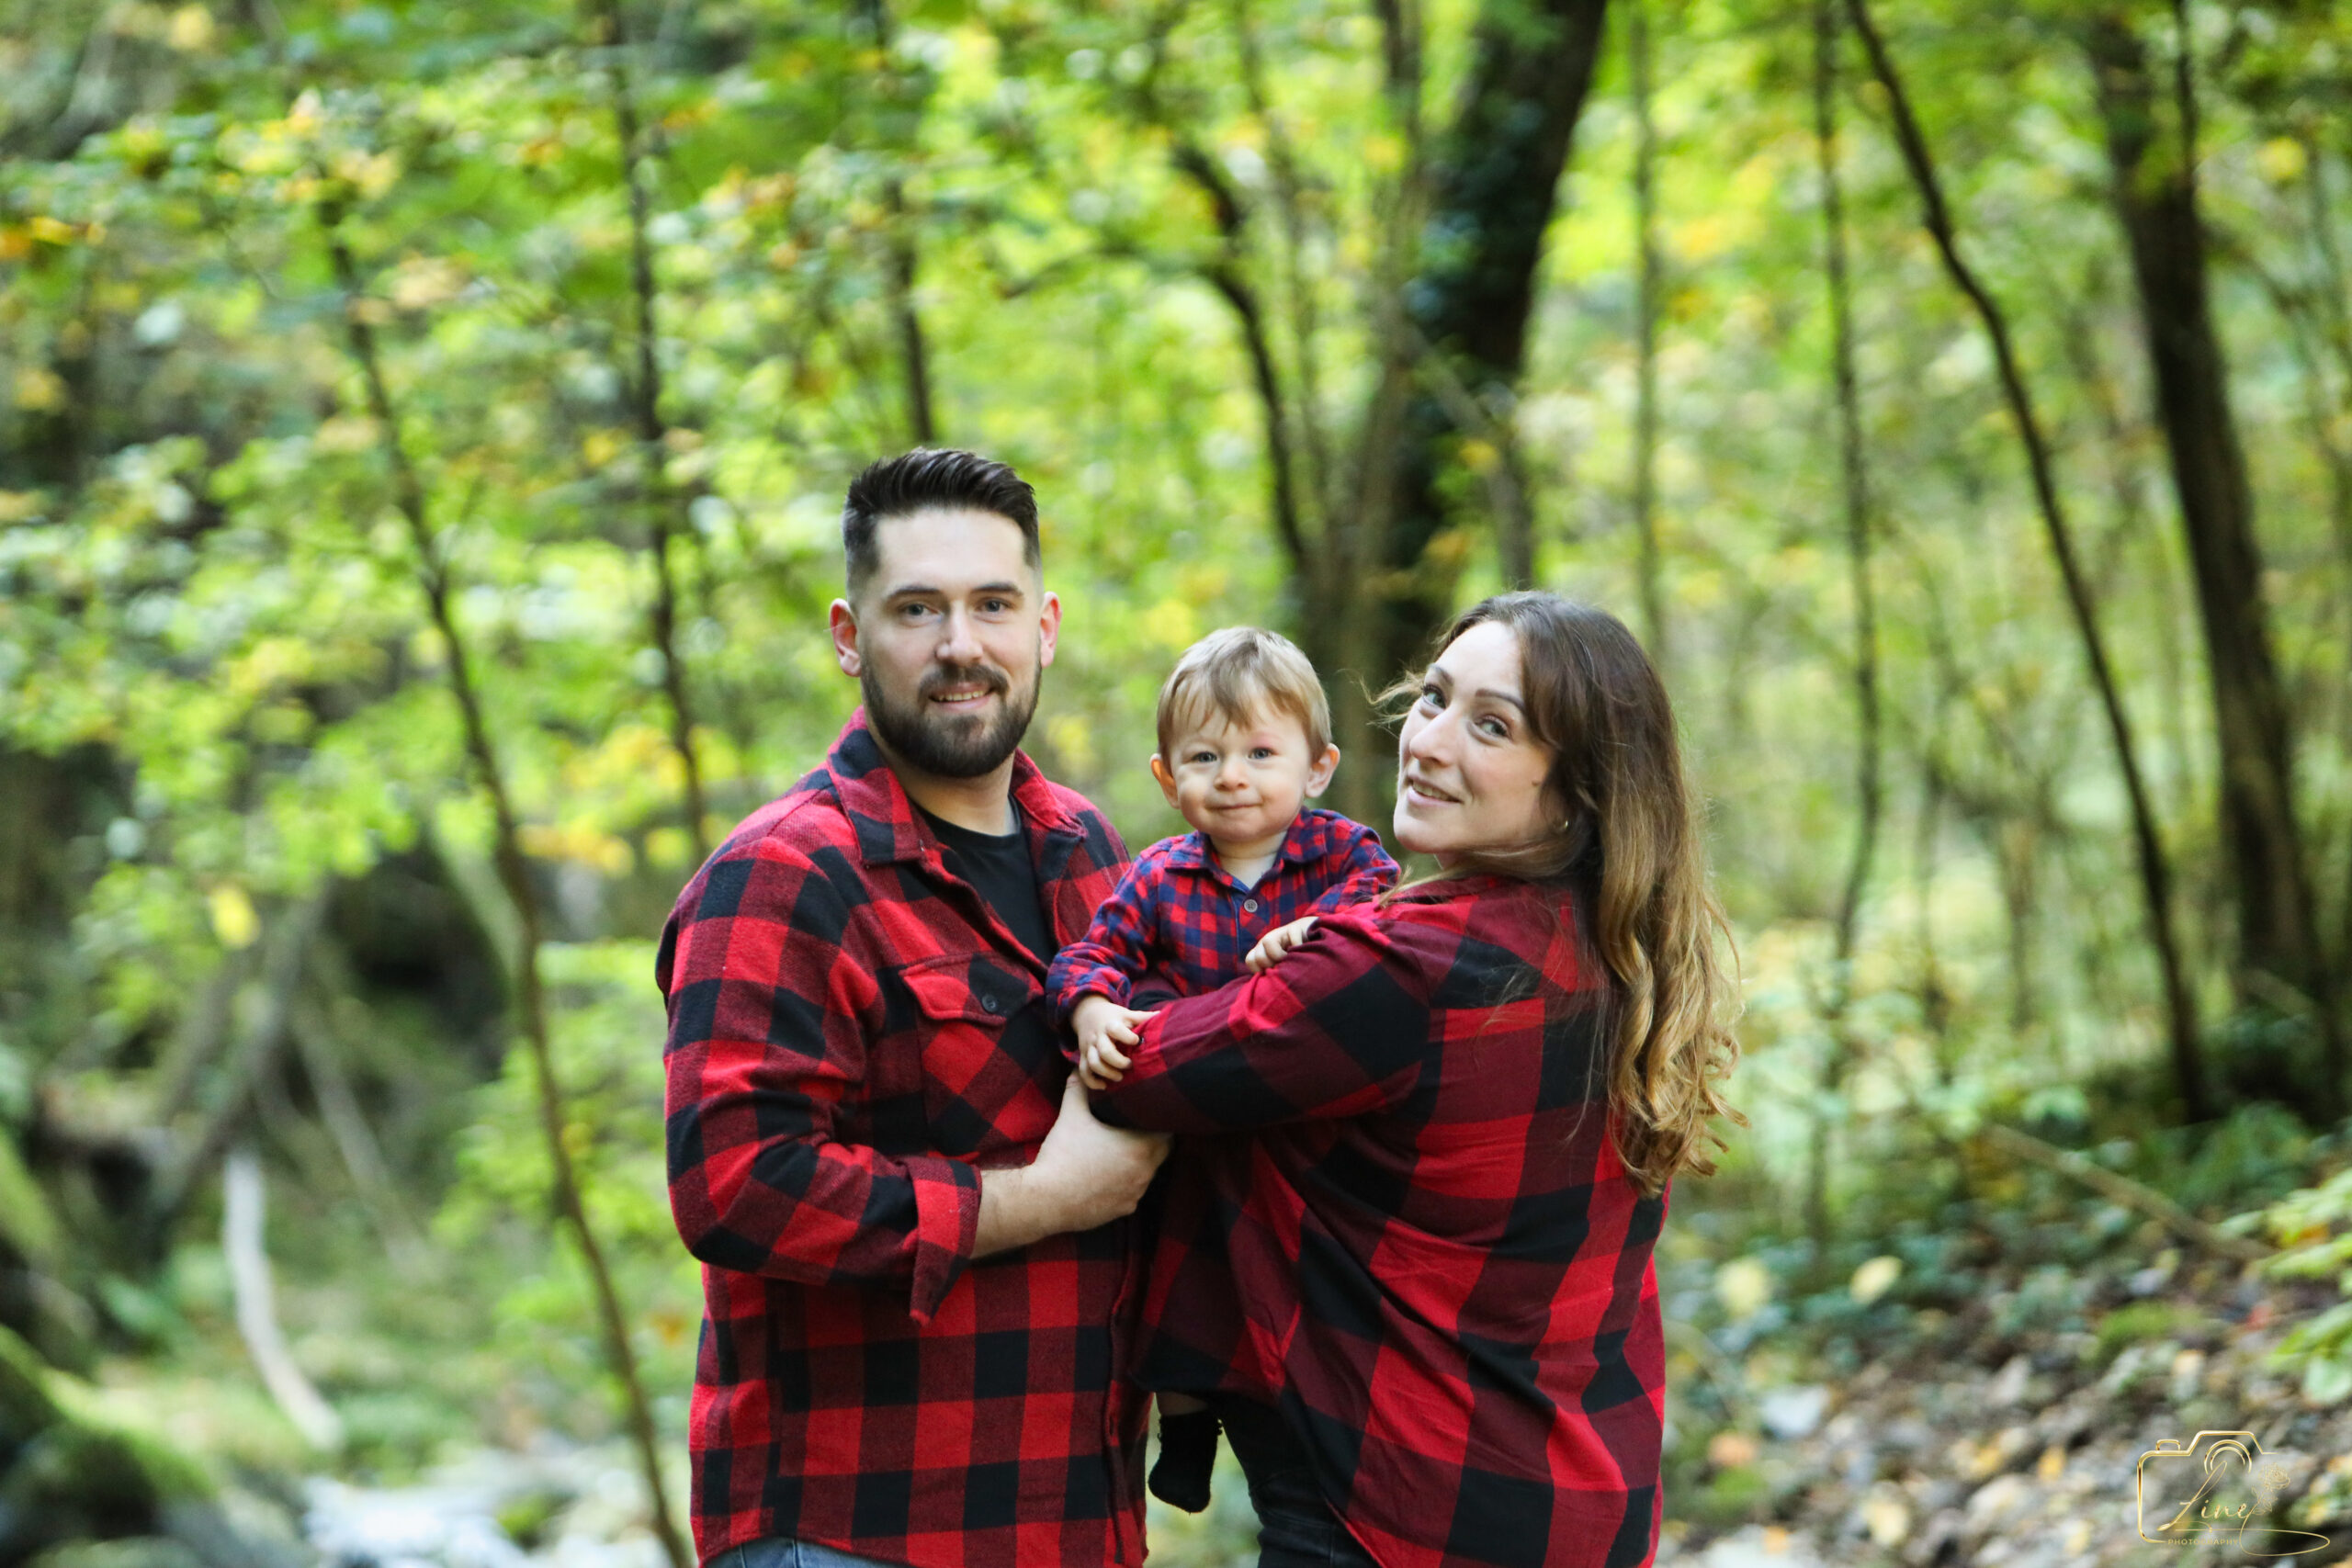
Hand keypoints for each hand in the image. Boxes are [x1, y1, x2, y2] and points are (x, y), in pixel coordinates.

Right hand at [974, 1075, 1169, 1255]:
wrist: (1046, 1200)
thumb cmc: (1063, 1155)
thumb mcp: (1071, 1116)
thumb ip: (1079, 1089)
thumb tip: (1077, 1069)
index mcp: (1141, 1147)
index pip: (1167, 1131)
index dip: (1160, 1121)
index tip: (1149, 1113)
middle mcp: (1145, 1173)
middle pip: (1161, 1152)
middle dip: (1152, 1140)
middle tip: (1137, 1127)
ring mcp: (1135, 1194)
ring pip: (1147, 1173)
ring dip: (1139, 1162)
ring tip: (1121, 1151)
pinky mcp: (1123, 1210)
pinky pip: (1132, 1193)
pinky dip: (1125, 1183)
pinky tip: (1108, 1176)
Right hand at [1072, 994, 1152, 1088]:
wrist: (1086, 1012)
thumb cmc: (1111, 1016)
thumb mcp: (1126, 1013)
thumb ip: (1142, 1017)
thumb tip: (1162, 1015)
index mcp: (1109, 1024)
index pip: (1115, 1029)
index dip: (1127, 1037)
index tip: (1137, 1041)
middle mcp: (1098, 1036)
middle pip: (1105, 1051)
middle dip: (1119, 1062)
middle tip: (1130, 1065)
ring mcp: (1088, 1047)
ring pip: (1093, 1063)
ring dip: (1107, 1073)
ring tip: (1119, 1077)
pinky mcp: (1083, 1056)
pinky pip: (1084, 1072)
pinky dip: (1092, 1082)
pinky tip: (1103, 1086)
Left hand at [1246, 916, 1318, 972]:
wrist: (1315, 937)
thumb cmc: (1297, 958)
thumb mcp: (1282, 968)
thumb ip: (1272, 974)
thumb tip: (1264, 987)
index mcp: (1262, 951)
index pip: (1250, 960)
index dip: (1259, 971)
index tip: (1273, 973)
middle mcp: (1268, 940)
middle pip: (1258, 955)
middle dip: (1271, 965)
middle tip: (1284, 966)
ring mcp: (1281, 932)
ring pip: (1267, 941)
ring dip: (1279, 955)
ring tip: (1291, 958)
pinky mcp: (1296, 926)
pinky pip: (1292, 936)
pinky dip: (1298, 945)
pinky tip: (1304, 949)